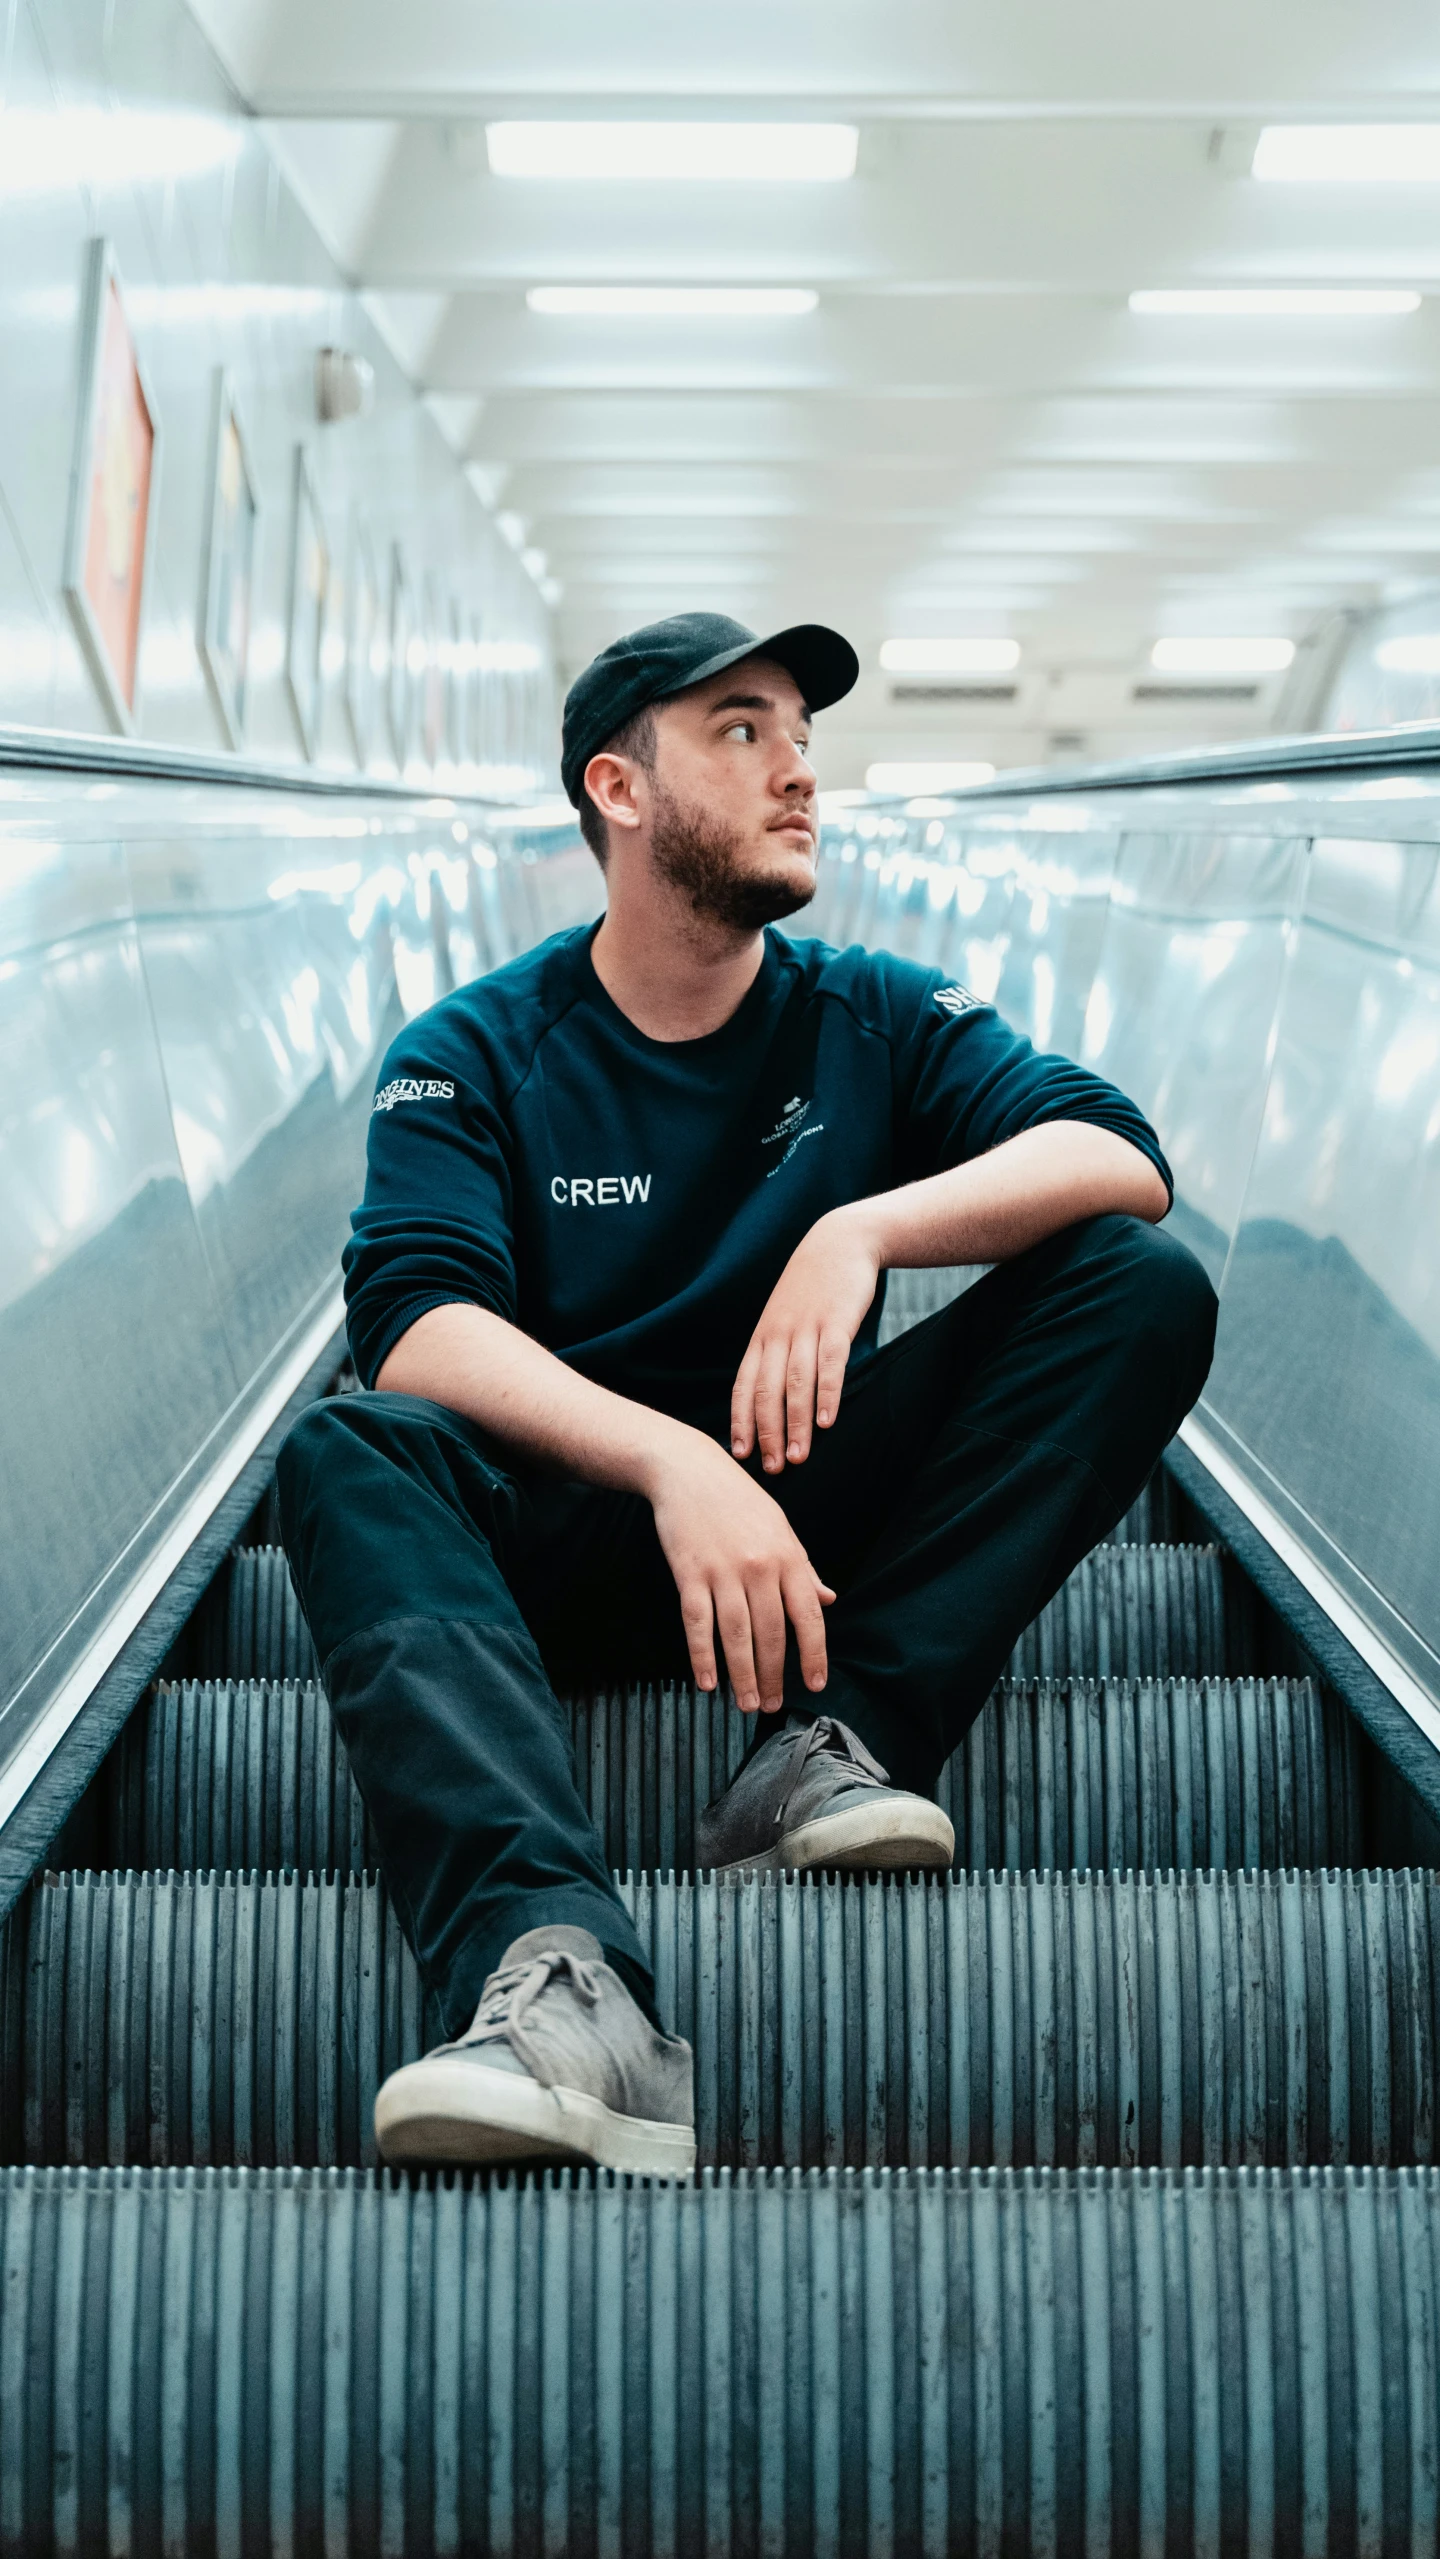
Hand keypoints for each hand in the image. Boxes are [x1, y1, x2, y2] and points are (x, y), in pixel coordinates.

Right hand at [645, 1428, 834, 1712]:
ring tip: (745, 1703)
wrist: (689, 1470)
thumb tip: (828, 1601)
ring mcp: (723, 1571)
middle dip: (773, 1676)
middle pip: (771, 1634)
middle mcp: (760, 1567)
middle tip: (771, 1704)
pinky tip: (707, 1682)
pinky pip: (697, 1625)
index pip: (808, 1617)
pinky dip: (702, 1657)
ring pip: (736, 1636)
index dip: (814, 1655)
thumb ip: (804, 1569)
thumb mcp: (780, 1528)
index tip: (815, 1684)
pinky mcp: (689, 1573)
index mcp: (788, 1556)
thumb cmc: (738, 1500)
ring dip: (742, 1676)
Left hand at [730, 1203, 881, 1472]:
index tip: (740, 1455)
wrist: (839, 1243)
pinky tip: (827, 1422)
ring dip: (795, 1424)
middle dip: (767, 1434)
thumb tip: (772, 1398)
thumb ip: (776, 1353)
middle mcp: (778, 1336)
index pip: (743, 1386)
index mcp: (762, 1338)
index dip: (740, 1422)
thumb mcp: (783, 1318)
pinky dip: (827, 1395)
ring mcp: (807, 1330)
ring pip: (796, 1384)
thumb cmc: (812, 1289)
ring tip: (797, 1457)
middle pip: (766, 1392)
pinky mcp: (837, 1324)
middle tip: (771, 1469)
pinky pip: (830, 1365)